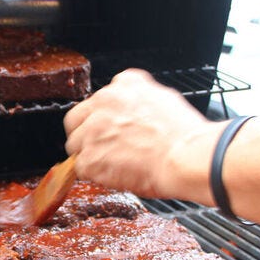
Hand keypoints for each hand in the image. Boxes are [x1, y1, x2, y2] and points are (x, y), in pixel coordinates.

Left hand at [64, 69, 214, 198]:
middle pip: (76, 119)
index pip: (99, 99)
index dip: (102, 118)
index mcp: (124, 84)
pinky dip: (94, 174)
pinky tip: (114, 175)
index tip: (111, 128)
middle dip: (85, 133)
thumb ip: (140, 100)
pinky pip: (80, 168)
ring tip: (113, 164)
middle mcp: (103, 102)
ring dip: (89, 155)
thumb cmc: (184, 135)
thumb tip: (133, 112)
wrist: (185, 157)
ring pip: (75, 145)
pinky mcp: (89, 157)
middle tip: (103, 147)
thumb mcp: (165, 99)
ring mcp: (92, 130)